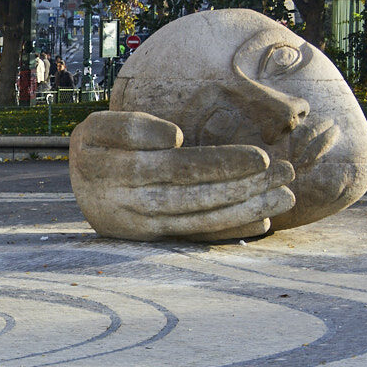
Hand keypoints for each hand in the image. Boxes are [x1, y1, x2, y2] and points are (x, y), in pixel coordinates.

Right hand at [70, 111, 295, 240]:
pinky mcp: (150, 240)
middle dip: (243, 184)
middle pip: (191, 194)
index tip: (259, 158)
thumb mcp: (98, 126)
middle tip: (286, 171)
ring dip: (244, 208)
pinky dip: (228, 231)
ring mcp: (137, 226)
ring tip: (285, 195)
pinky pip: (193, 236)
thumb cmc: (97, 147)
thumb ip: (130, 126)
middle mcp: (122, 202)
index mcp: (108, 168)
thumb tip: (175, 139)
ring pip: (197, 218)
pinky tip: (263, 222)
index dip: (215, 164)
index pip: (170, 166)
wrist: (79, 187)